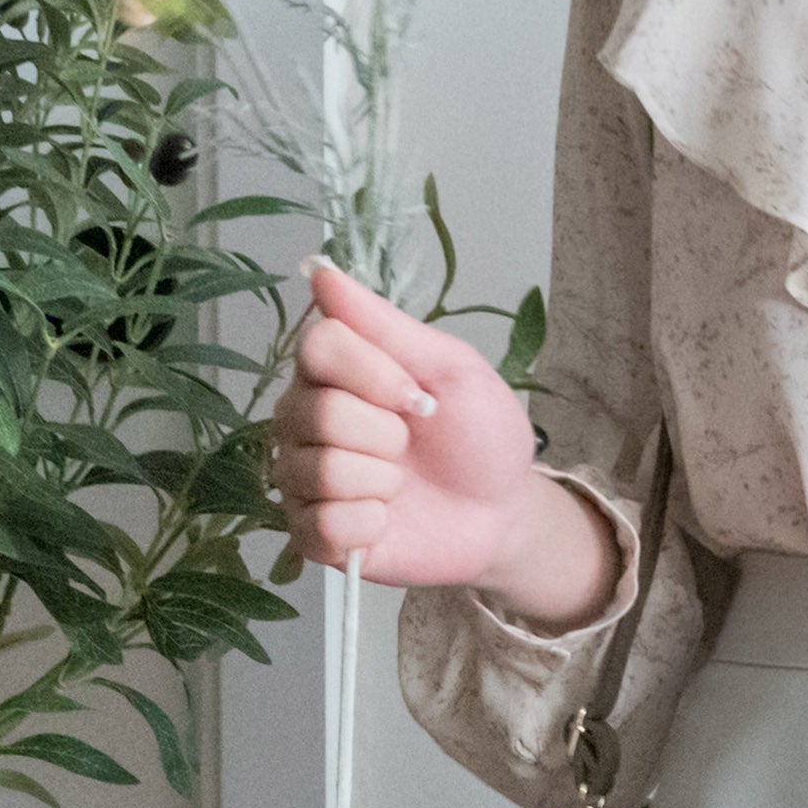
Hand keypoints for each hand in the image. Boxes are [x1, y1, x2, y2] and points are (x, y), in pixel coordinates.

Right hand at [270, 260, 611, 620]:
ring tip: (401, 484)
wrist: (504, 512)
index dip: (373, 374)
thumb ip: (385, 325)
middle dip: (386, 434)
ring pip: (318, 471)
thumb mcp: (450, 368)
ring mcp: (303, 478)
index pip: (316, 347)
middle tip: (412, 445)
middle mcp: (303, 420)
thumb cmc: (478, 436)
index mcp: (332, 371)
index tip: (418, 395)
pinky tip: (386, 520)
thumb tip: (322, 272)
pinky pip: (320, 526)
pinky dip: (368, 524)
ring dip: (381, 481)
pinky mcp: (313, 535)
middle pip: (316, 412)